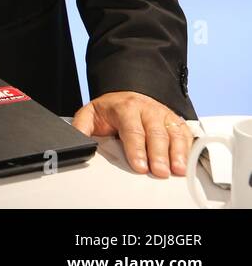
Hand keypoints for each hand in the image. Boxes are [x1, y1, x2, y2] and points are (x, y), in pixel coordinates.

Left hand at [71, 91, 192, 177]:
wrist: (127, 94)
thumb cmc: (111, 109)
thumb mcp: (91, 114)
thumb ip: (81, 127)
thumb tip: (76, 141)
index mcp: (125, 108)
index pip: (132, 130)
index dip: (136, 149)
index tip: (139, 166)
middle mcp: (147, 109)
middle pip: (155, 133)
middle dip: (158, 154)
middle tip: (159, 171)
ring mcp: (163, 114)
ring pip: (173, 133)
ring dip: (177, 153)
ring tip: (177, 170)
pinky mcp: (175, 121)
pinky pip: (186, 133)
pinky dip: (188, 148)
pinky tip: (187, 161)